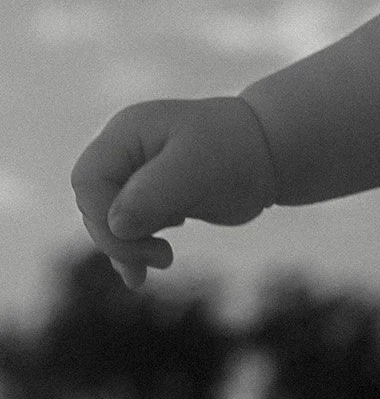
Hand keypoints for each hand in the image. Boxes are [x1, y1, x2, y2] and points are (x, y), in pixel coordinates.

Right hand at [71, 95, 278, 287]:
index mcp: (127, 133)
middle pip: (95, 204)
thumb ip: (150, 196)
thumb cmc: (236, 152)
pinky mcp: (152, 197)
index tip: (139, 241)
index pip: (88, 180)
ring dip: (126, 249)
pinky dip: (136, 250)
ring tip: (158, 265)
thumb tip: (115, 225)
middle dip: (118, 239)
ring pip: (109, 221)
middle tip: (162, 257)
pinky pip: (129, 229)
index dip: (102, 217)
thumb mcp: (194, 170)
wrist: (271, 152)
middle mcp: (126, 152)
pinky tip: (153, 264)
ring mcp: (137, 175)